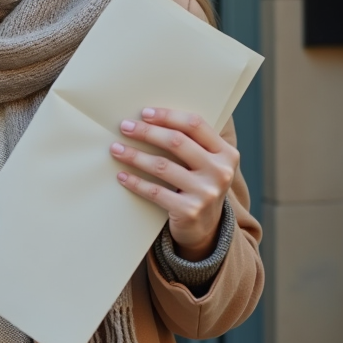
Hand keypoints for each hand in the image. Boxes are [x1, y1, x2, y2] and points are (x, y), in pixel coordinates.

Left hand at [110, 108, 238, 260]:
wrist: (207, 228)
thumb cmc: (200, 186)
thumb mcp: (207, 164)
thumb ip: (192, 143)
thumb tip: (150, 119)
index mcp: (226, 153)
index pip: (195, 125)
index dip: (168, 116)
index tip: (144, 113)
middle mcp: (220, 171)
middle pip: (176, 142)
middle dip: (147, 132)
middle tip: (125, 126)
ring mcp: (206, 192)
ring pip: (162, 166)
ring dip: (135, 155)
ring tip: (116, 149)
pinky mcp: (189, 210)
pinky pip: (155, 191)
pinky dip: (135, 182)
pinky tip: (122, 175)